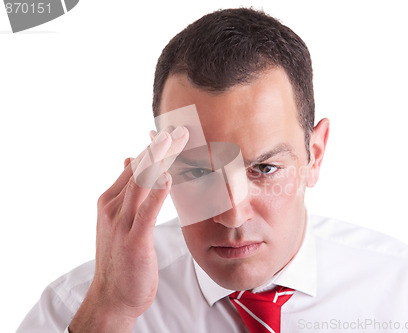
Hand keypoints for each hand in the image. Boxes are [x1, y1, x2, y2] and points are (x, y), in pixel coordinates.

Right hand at [69, 127, 188, 332]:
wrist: (111, 297)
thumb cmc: (121, 259)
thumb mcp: (119, 221)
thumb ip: (126, 192)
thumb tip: (128, 159)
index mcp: (110, 201)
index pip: (134, 167)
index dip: (154, 148)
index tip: (173, 132)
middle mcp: (113, 208)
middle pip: (139, 170)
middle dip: (161, 148)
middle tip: (180, 129)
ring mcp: (121, 223)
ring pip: (142, 184)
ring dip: (160, 160)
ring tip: (175, 140)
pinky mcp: (134, 240)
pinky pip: (146, 212)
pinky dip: (157, 193)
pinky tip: (169, 178)